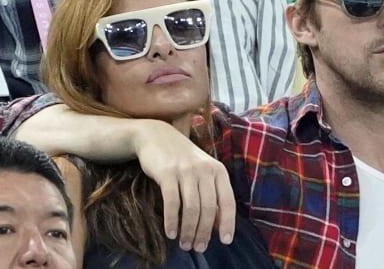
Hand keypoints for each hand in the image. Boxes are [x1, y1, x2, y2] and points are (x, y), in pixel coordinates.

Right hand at [133, 121, 235, 251]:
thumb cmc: (182, 158)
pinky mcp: (167, 173)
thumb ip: (211, 192)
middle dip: (203, 232)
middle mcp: (205, 170)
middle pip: (208, 209)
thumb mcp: (202, 170)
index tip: (225, 241)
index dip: (228, 223)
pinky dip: (171, 221)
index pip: (227, 201)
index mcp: (218, 170)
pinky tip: (170, 233)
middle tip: (197, 248)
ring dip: (188, 230)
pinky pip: (172, 202)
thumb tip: (217, 225)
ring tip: (184, 244)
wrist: (155, 136)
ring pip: (191, 208)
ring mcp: (186, 170)